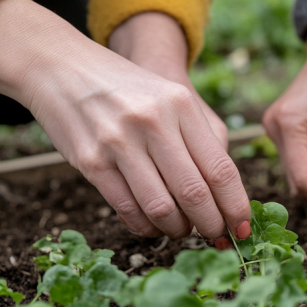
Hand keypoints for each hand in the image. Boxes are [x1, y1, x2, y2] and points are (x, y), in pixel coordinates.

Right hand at [0, 0, 250, 239]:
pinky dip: (145, 227)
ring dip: (178, 230)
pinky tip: (153, 227)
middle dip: (211, 226)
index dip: (236, 207)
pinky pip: (127, 209)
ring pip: (161, 208)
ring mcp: (119, 142)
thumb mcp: (173, 97)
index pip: (221, 169)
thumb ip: (205, 137)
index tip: (243, 229)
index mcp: (181, 104)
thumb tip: (227, 194)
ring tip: (182, 230)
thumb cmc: (130, 90)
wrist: (63, 68)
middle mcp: (152, 122)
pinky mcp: (91, 160)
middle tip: (217, 238)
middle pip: (195, 193)